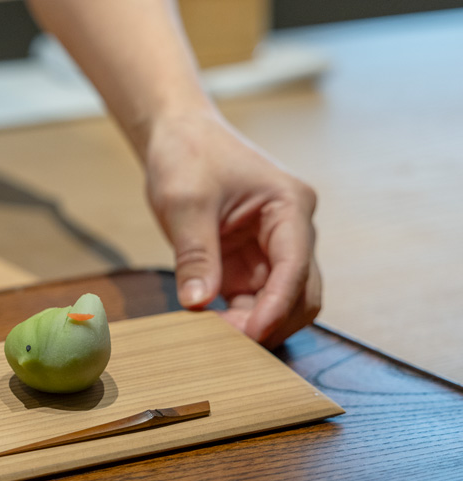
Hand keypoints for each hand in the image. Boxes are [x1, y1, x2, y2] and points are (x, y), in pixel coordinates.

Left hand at [144, 109, 320, 346]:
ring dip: (256, 324)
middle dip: (271, 322)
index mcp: (290, 206)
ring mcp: (274, 248)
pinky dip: (240, 318)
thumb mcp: (185, 203)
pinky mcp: (253, 261)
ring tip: (216, 339)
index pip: (295, 266)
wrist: (178, 134)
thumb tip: (198, 305)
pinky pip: (256, 300)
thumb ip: (195, 254)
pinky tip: (212, 328)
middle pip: (302, 293)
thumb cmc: (187, 154)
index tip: (248, 335)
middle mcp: (293, 230)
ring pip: (283, 302)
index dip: (275, 306)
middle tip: (228, 346)